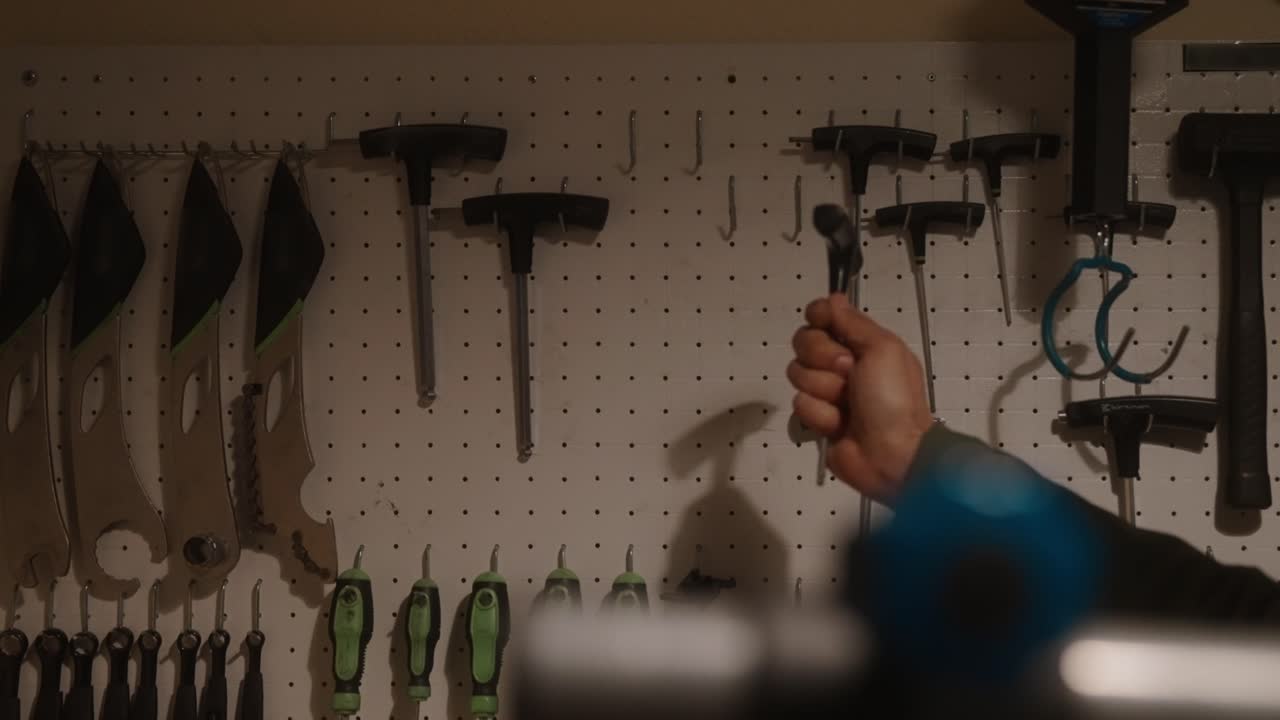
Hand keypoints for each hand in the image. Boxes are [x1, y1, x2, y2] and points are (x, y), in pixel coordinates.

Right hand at [788, 294, 932, 501]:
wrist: (893, 455)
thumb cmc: (893, 398)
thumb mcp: (883, 350)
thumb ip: (853, 323)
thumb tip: (833, 298)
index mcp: (862, 344)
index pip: (823, 316)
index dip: (818, 317)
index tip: (820, 321)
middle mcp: (841, 364)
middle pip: (803, 342)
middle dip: (822, 356)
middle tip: (848, 372)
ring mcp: (827, 392)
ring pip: (798, 374)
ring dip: (824, 390)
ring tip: (846, 405)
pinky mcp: (817, 419)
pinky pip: (801, 406)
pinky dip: (821, 415)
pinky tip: (840, 426)